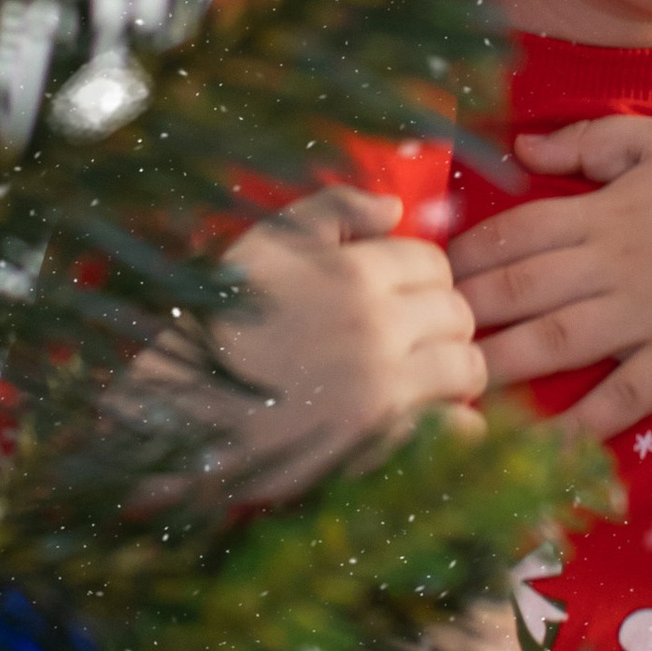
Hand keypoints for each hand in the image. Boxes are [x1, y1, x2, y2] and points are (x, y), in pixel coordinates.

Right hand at [185, 184, 486, 504]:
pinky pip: (459, 425)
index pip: (434, 262)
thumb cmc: (223, 318)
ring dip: (451, 366)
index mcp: (355, 272)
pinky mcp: (382, 443)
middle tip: (410, 334)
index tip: (398, 294)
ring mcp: (384, 388)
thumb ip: (334, 207)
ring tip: (421, 372)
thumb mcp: (268, 242)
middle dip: (439, 319)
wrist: (184, 407)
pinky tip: (427, 415)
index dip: (419, 276)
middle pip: (458, 312)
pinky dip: (454, 420)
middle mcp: (379, 327)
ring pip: (467, 365)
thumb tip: (396, 210)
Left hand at [449, 115, 651, 435]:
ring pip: (557, 342)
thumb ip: (588, 143)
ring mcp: (649, 314)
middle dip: (460, 314)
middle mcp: (615, 263)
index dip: (461, 256)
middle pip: (519, 289)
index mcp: (604, 210)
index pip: (512, 233)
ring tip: (450, 387)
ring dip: (499, 365)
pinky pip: (625, 396)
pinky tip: (540, 446)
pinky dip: (582, 423)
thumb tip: (522, 151)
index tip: (421, 278)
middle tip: (412, 339)